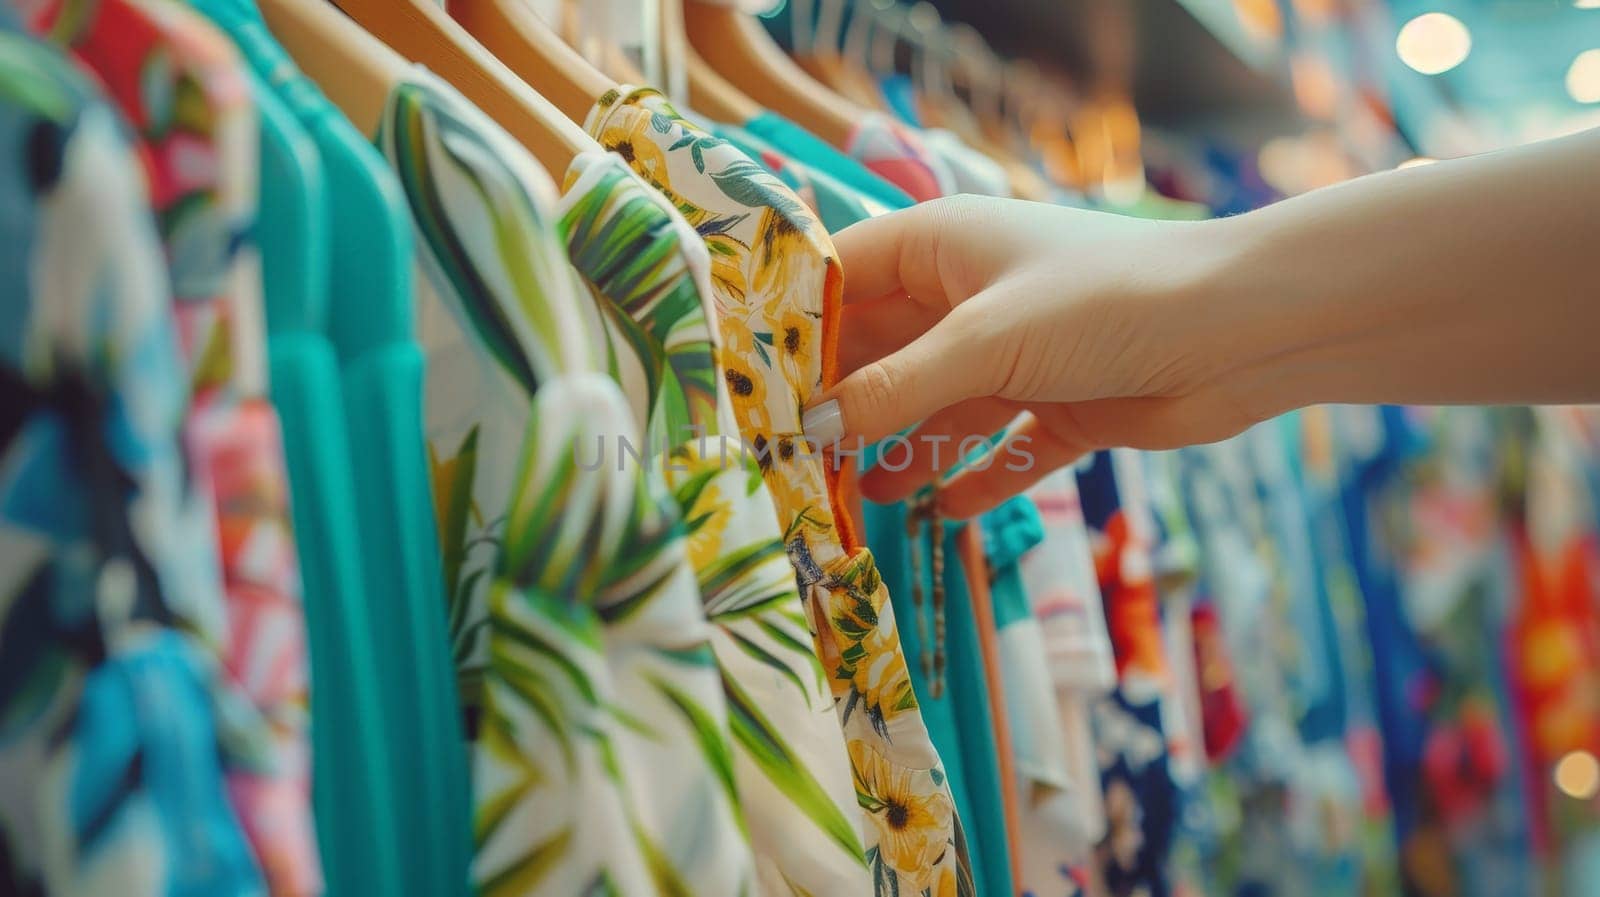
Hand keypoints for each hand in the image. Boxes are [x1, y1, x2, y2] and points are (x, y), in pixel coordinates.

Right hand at [807, 195, 1265, 517]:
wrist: (1243, 334)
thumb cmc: (1106, 304)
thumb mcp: (986, 342)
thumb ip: (897, 389)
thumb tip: (811, 428)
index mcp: (941, 247)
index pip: (842, 277)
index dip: (793, 325)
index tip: (745, 385)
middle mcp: (970, 297)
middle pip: (881, 352)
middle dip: (841, 405)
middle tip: (784, 461)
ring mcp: (1015, 354)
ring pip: (934, 409)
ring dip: (898, 451)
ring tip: (849, 501)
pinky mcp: (1058, 406)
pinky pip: (997, 449)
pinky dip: (972, 480)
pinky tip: (939, 515)